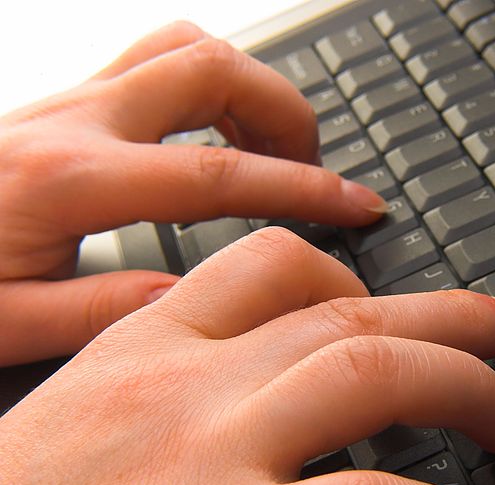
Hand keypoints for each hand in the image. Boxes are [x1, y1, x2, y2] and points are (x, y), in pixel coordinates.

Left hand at [0, 22, 386, 365]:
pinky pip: (152, 60)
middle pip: (212, 69)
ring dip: (247, 86)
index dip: (304, 188)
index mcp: (70, 182)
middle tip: (317, 164)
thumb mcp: (8, 324)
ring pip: (183, 46)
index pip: (219, 173)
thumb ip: (111, 313)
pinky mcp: (61, 101)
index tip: (356, 202)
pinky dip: (206, 84)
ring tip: (273, 144)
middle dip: (287, 110)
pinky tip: (212, 136)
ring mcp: (65, 100)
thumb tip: (204, 302)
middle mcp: (73, 121)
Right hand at [0, 227, 494, 484]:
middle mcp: (183, 385)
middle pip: (350, 309)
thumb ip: (177, 390)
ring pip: (369, 373)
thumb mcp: (88, 423)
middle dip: (454, 314)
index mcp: (146, 349)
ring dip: (463, 387)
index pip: (270, 265)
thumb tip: (273, 395)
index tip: (400, 301)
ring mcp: (203, 456)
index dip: (356, 274)